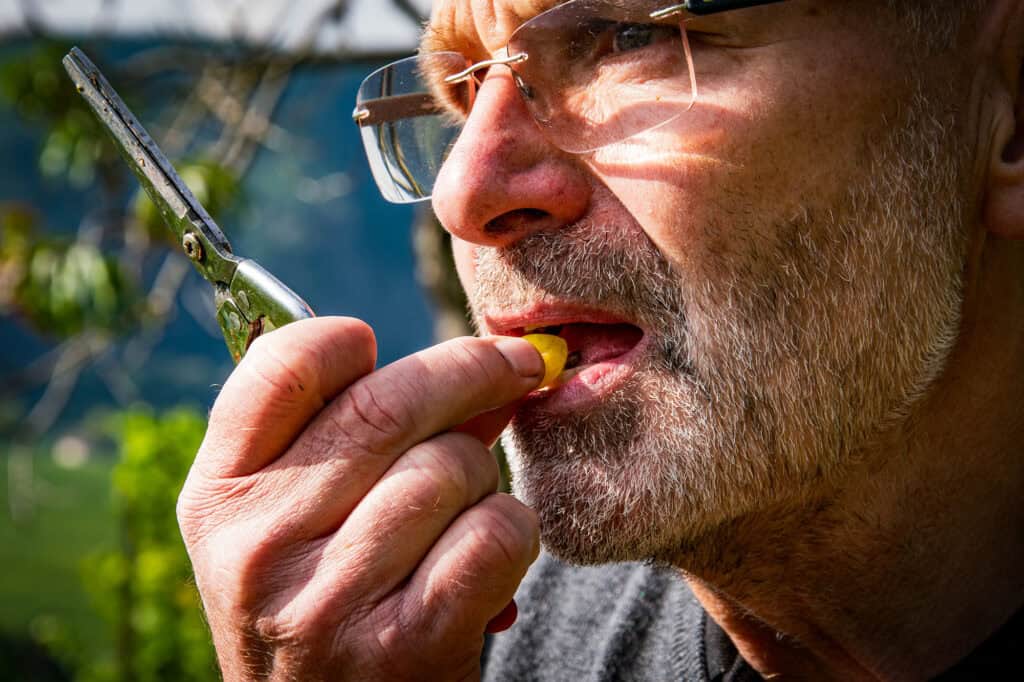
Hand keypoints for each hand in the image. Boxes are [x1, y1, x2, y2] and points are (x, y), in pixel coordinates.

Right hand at [177, 317, 544, 680]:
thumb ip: (358, 441)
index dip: (347, 341)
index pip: (282, 367)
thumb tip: (480, 367)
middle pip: (390, 403)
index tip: (388, 345)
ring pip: (451, 466)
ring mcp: (326, 599)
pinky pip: (493, 531)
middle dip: (475, 370)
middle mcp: (258, 544)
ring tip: (467, 507)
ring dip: (483, 476)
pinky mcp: (403, 646)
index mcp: (219, 497)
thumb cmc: (321, 605)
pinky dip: (513, 529)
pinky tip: (494, 550)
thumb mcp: (296, 524)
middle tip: (520, 366)